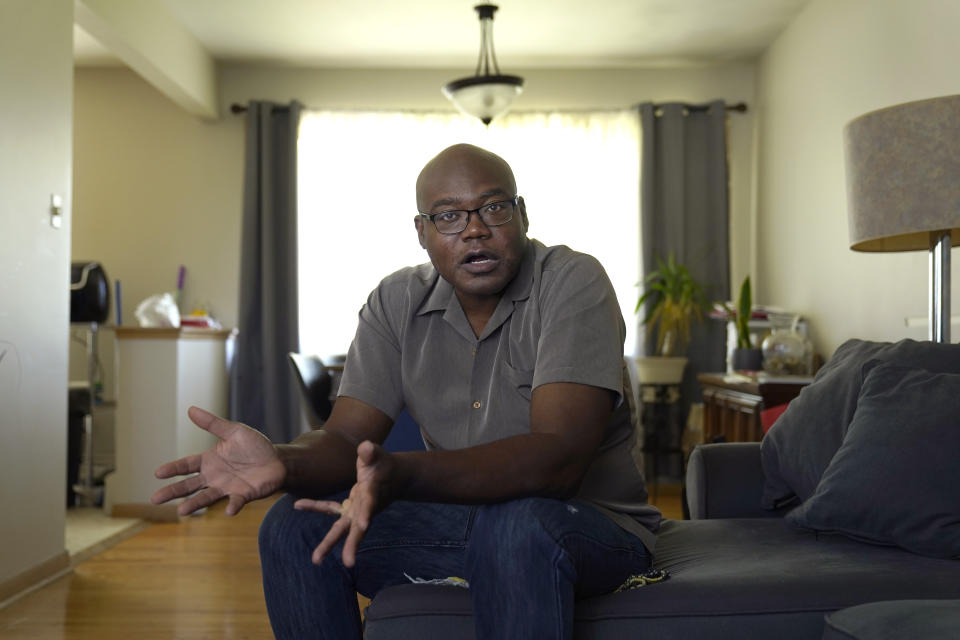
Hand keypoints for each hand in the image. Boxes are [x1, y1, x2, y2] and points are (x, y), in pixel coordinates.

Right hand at [151, 406, 285, 515]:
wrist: (277, 460)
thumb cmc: (254, 446)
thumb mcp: (234, 431)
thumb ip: (212, 423)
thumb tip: (190, 409)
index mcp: (209, 461)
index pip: (187, 465)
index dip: (173, 469)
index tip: (158, 473)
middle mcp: (214, 477)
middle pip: (189, 485)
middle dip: (173, 492)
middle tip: (155, 499)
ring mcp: (227, 488)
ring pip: (206, 497)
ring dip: (195, 504)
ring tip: (181, 511)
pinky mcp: (244, 495)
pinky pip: (236, 501)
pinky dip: (232, 506)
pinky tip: (229, 511)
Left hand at [293, 440, 395, 567]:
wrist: (393, 476)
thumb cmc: (385, 464)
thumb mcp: (380, 455)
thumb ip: (371, 452)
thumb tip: (366, 448)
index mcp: (374, 494)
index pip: (371, 505)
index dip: (367, 514)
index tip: (363, 524)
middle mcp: (365, 508)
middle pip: (358, 529)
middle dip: (353, 544)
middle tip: (348, 562)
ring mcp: (357, 510)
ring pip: (342, 529)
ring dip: (330, 543)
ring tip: (316, 559)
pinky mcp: (349, 507)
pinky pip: (330, 509)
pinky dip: (315, 506)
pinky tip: (298, 504)